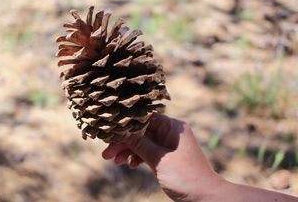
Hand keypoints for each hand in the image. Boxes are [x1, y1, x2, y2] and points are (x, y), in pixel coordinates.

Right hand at [102, 113, 223, 201]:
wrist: (205, 198)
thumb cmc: (186, 176)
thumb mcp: (160, 159)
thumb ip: (140, 144)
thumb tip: (122, 130)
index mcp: (173, 127)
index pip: (145, 118)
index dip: (127, 124)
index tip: (111, 132)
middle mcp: (170, 133)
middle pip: (141, 132)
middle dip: (124, 142)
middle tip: (106, 152)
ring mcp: (167, 146)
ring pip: (142, 143)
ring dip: (128, 151)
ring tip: (114, 161)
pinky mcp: (165, 158)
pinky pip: (147, 153)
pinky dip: (137, 158)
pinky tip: (131, 165)